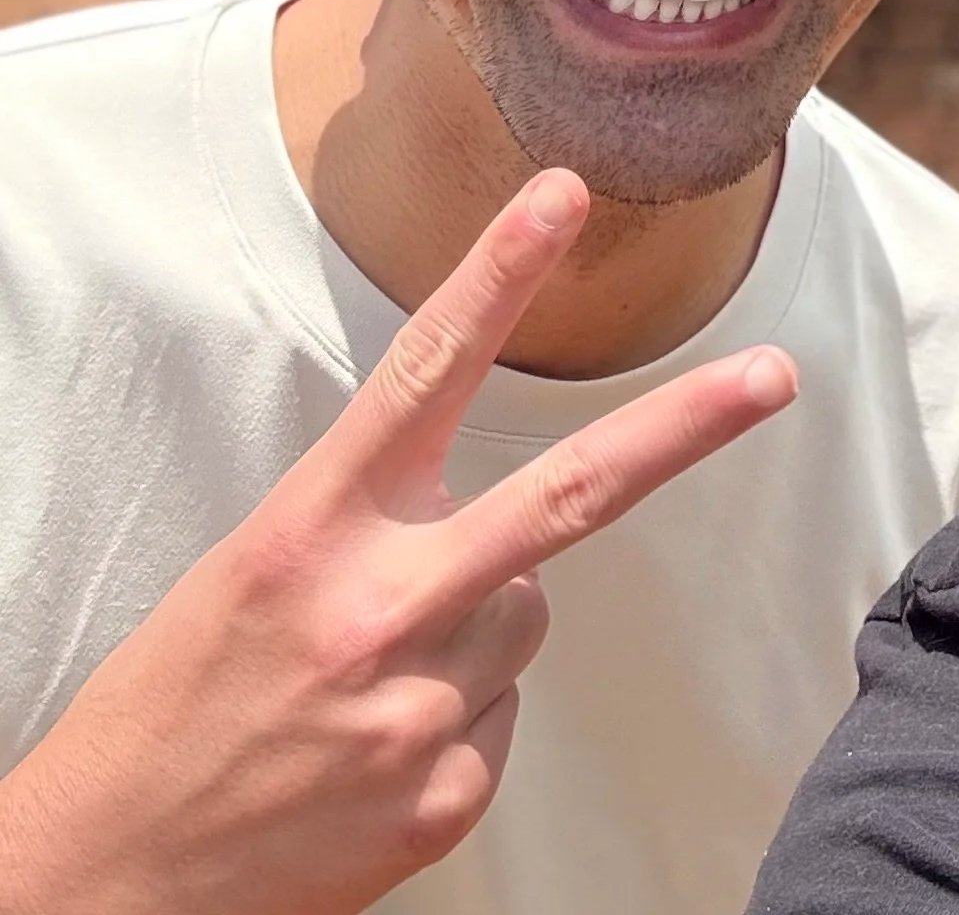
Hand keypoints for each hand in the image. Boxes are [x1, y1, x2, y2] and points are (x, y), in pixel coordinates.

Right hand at [0, 172, 794, 914]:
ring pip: (525, 613)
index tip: (561, 193)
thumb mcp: (250, 576)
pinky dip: (455, 718)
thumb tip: (503, 540)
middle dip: (687, 428)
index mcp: (310, 534)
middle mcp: (378, 612)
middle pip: (568, 497)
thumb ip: (376, 529)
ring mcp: (421, 712)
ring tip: (363, 679)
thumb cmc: (173, 708)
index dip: (498, 275)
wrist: (102, 884)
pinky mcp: (445, 799)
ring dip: (473, 626)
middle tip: (776, 375)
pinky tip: (367, 750)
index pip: (423, 374)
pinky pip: (499, 716)